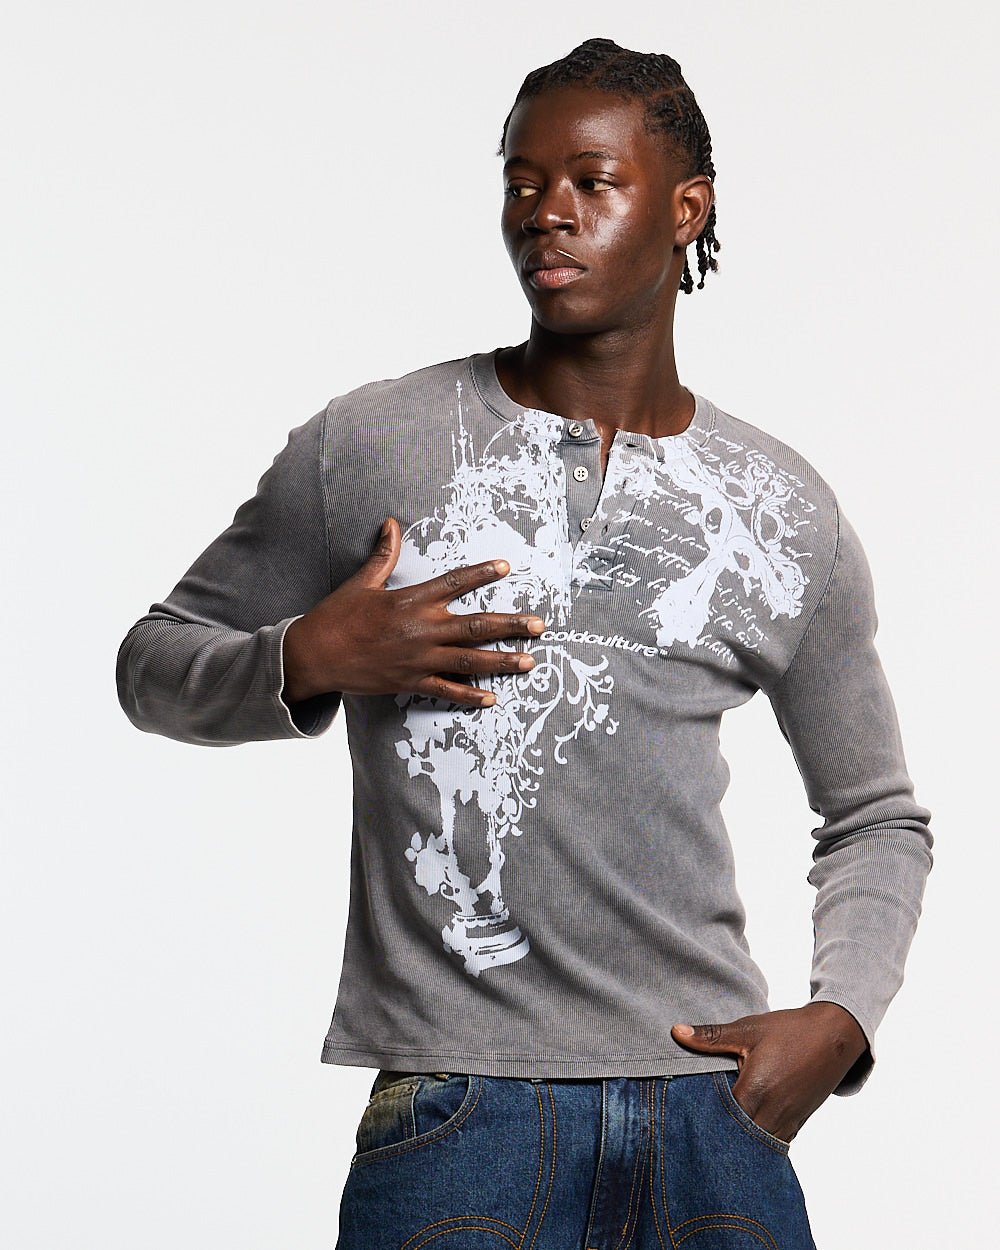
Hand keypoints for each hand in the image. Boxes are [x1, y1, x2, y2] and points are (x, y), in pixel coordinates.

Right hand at [281, 516, 546, 705]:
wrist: (314, 656)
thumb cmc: (336, 617)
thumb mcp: (361, 581)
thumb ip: (383, 554)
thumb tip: (392, 523)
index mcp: (411, 600)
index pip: (455, 582)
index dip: (482, 573)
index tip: (506, 566)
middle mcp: (421, 629)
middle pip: (476, 626)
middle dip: (510, 625)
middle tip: (538, 625)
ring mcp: (418, 659)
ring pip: (469, 661)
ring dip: (501, 661)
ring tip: (528, 661)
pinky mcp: (410, 682)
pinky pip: (446, 691)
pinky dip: (469, 695)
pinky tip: (491, 698)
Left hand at [671, 1002, 868, 1142]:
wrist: (834, 1037)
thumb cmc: (789, 1031)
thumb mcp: (747, 1029)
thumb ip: (711, 1037)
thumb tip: (675, 1032)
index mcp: (755, 1090)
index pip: (719, 1118)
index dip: (699, 1120)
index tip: (681, 1118)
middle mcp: (772, 1113)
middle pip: (736, 1138)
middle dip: (715, 1136)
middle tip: (693, 1132)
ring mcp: (787, 1122)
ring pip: (755, 1146)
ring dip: (737, 1142)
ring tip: (713, 1136)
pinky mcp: (796, 1125)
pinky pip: (771, 1143)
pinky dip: (755, 1143)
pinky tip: (740, 1135)